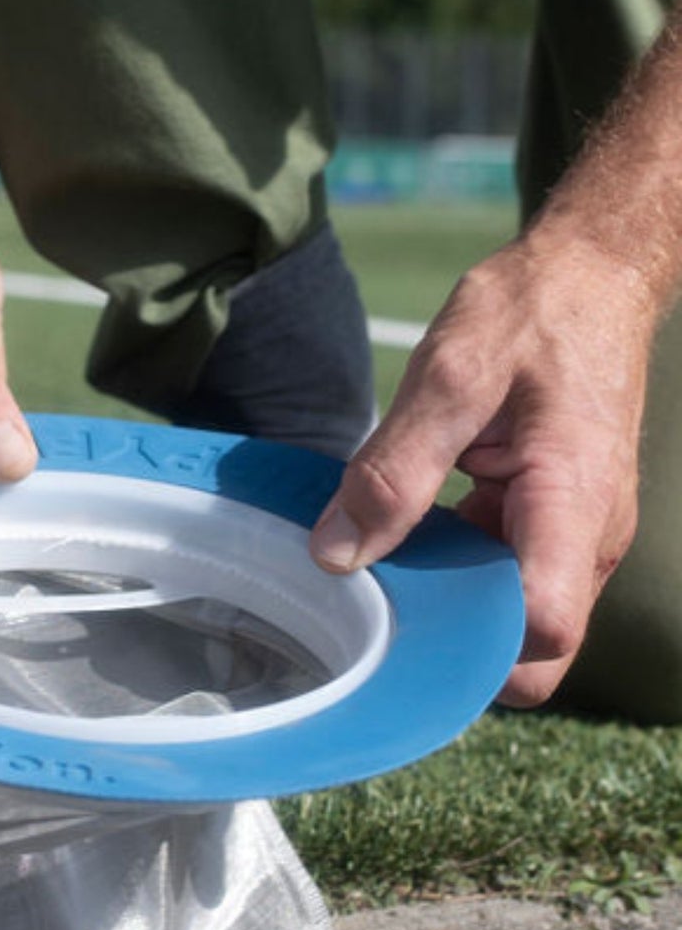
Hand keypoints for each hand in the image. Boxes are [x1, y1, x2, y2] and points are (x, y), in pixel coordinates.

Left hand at [310, 233, 655, 706]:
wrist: (592, 278)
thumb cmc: (531, 314)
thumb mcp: (448, 376)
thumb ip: (392, 470)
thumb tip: (336, 556)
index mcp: (574, 500)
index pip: (544, 626)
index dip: (474, 650)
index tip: (394, 633)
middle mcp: (589, 537)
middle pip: (536, 648)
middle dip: (457, 647)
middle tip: (374, 612)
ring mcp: (576, 536)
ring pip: (517, 620)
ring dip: (450, 609)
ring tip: (376, 574)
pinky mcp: (553, 526)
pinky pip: (508, 579)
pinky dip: (455, 574)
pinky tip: (403, 541)